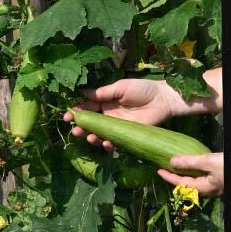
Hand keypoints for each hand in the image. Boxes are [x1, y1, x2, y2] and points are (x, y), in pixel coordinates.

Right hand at [63, 79, 185, 149]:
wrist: (163, 99)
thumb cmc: (142, 89)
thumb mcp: (121, 87)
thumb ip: (103, 92)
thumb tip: (82, 93)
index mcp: (105, 100)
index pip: (87, 107)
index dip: (76, 112)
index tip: (67, 116)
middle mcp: (108, 114)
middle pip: (90, 122)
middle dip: (81, 127)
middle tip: (75, 129)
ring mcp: (116, 126)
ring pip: (99, 133)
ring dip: (91, 136)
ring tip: (89, 137)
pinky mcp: (125, 135)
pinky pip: (113, 141)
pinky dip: (107, 144)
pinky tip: (104, 143)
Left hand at [158, 154, 224, 196]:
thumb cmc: (228, 167)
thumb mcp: (209, 162)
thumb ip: (191, 162)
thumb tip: (171, 162)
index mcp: (203, 188)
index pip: (181, 183)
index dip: (169, 177)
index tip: (159, 171)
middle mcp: (209, 191)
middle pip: (188, 185)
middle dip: (177, 178)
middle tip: (167, 170)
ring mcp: (215, 188)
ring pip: (196, 183)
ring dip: (186, 176)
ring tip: (179, 169)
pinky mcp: (221, 182)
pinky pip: (203, 179)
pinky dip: (195, 173)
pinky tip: (196, 168)